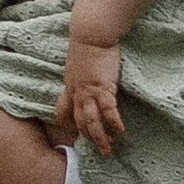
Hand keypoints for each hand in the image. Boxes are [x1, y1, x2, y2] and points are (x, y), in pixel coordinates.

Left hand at [53, 35, 123, 153]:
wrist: (92, 34)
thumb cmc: (88, 43)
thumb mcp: (79, 63)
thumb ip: (82, 73)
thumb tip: (87, 76)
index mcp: (70, 86)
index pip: (63, 111)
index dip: (68, 124)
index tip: (75, 134)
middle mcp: (76, 92)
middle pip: (78, 121)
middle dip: (87, 138)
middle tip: (97, 149)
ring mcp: (88, 91)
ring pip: (90, 120)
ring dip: (98, 137)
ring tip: (107, 149)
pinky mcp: (103, 87)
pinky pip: (107, 110)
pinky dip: (113, 122)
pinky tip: (120, 131)